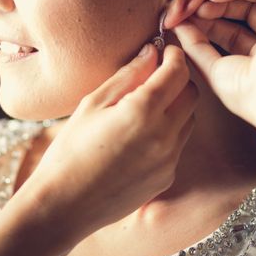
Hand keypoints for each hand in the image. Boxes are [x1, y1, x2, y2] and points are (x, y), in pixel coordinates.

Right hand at [29, 43, 197, 234]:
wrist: (64, 205)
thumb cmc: (70, 150)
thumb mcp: (93, 103)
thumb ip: (128, 74)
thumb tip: (152, 51)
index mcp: (143, 112)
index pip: (178, 72)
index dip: (174, 56)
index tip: (166, 50)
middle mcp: (164, 136)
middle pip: (191, 94)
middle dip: (178, 79)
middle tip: (156, 74)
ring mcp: (169, 159)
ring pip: (188, 119)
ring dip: (175, 105)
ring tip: (146, 105)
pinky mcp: (167, 177)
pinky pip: (178, 144)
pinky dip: (168, 131)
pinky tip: (141, 134)